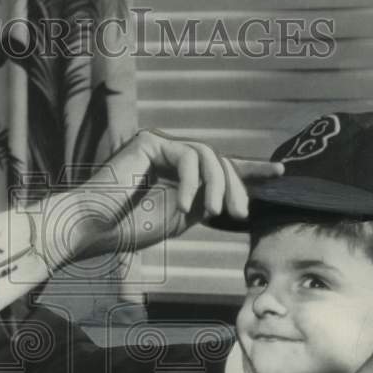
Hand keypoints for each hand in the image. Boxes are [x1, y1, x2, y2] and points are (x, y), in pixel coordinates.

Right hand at [39, 129, 284, 266]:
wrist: (93, 229)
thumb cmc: (126, 228)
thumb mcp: (178, 218)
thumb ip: (204, 203)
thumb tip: (230, 194)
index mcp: (175, 171)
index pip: (218, 166)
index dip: (250, 169)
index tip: (279, 172)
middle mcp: (168, 153)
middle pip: (218, 160)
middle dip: (236, 187)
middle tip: (240, 214)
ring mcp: (158, 145)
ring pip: (208, 156)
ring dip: (218, 186)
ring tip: (216, 213)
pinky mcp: (148, 142)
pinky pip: (187, 157)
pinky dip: (191, 184)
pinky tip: (183, 207)